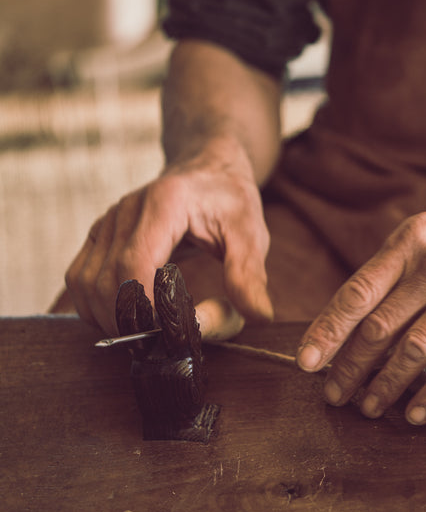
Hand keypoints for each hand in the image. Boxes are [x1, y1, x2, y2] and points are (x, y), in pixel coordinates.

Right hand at [64, 148, 271, 336]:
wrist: (207, 168)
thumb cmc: (229, 200)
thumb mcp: (251, 233)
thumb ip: (250, 274)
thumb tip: (259, 316)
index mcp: (166, 203)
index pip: (136, 263)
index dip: (146, 305)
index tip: (171, 333)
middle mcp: (126, 210)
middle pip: (107, 279)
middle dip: (131, 320)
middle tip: (164, 343)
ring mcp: (107, 222)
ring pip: (86, 283)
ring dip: (110, 318)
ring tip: (147, 335)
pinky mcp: (98, 235)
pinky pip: (80, 278)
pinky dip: (96, 306)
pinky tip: (126, 319)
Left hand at [296, 159, 425, 424]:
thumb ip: (407, 260)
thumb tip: (368, 306)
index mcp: (413, 237)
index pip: (356, 292)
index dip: (327, 331)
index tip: (306, 362)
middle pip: (378, 328)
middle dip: (349, 368)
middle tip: (333, 395)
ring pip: (414, 351)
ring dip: (385, 386)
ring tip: (370, 408)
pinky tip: (418, 413)